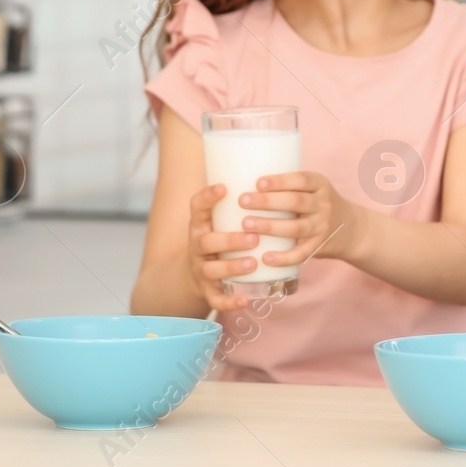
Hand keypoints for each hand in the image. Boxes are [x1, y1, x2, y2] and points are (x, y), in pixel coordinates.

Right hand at [185, 183, 261, 312]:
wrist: (194, 275)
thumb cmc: (218, 238)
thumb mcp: (220, 219)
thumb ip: (237, 202)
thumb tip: (270, 164)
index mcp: (201, 225)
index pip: (196, 207)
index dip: (207, 197)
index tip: (224, 187)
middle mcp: (198, 247)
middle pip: (206, 242)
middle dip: (229, 239)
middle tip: (253, 236)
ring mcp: (201, 270)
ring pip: (211, 270)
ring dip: (232, 266)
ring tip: (253, 263)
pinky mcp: (208, 292)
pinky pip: (216, 300)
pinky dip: (229, 302)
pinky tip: (246, 300)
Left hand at [238, 170, 354, 266]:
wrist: (350, 228)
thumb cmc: (316, 204)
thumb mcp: (312, 189)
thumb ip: (288, 187)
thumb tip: (242, 180)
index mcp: (320, 185)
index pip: (301, 180)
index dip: (280, 181)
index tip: (258, 183)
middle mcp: (323, 204)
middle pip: (296, 202)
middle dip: (268, 202)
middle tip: (243, 201)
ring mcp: (322, 227)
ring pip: (296, 228)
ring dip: (270, 226)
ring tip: (246, 224)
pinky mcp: (319, 246)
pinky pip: (301, 253)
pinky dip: (284, 257)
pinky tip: (265, 257)